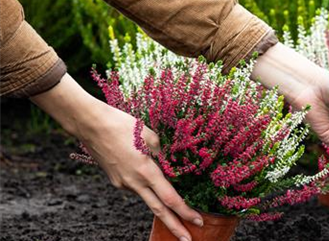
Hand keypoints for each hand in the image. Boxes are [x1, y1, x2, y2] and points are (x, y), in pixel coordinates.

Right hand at [31, 74, 200, 240]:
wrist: (89, 124)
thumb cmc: (121, 125)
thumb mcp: (150, 135)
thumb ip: (163, 153)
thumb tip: (171, 164)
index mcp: (145, 171)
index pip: (170, 198)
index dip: (185, 212)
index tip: (199, 221)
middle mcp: (133, 182)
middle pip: (158, 210)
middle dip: (175, 226)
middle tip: (188, 239)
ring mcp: (122, 184)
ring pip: (147, 197)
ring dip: (161, 205)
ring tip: (175, 209)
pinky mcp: (115, 181)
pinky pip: (136, 187)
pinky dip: (146, 187)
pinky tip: (147, 175)